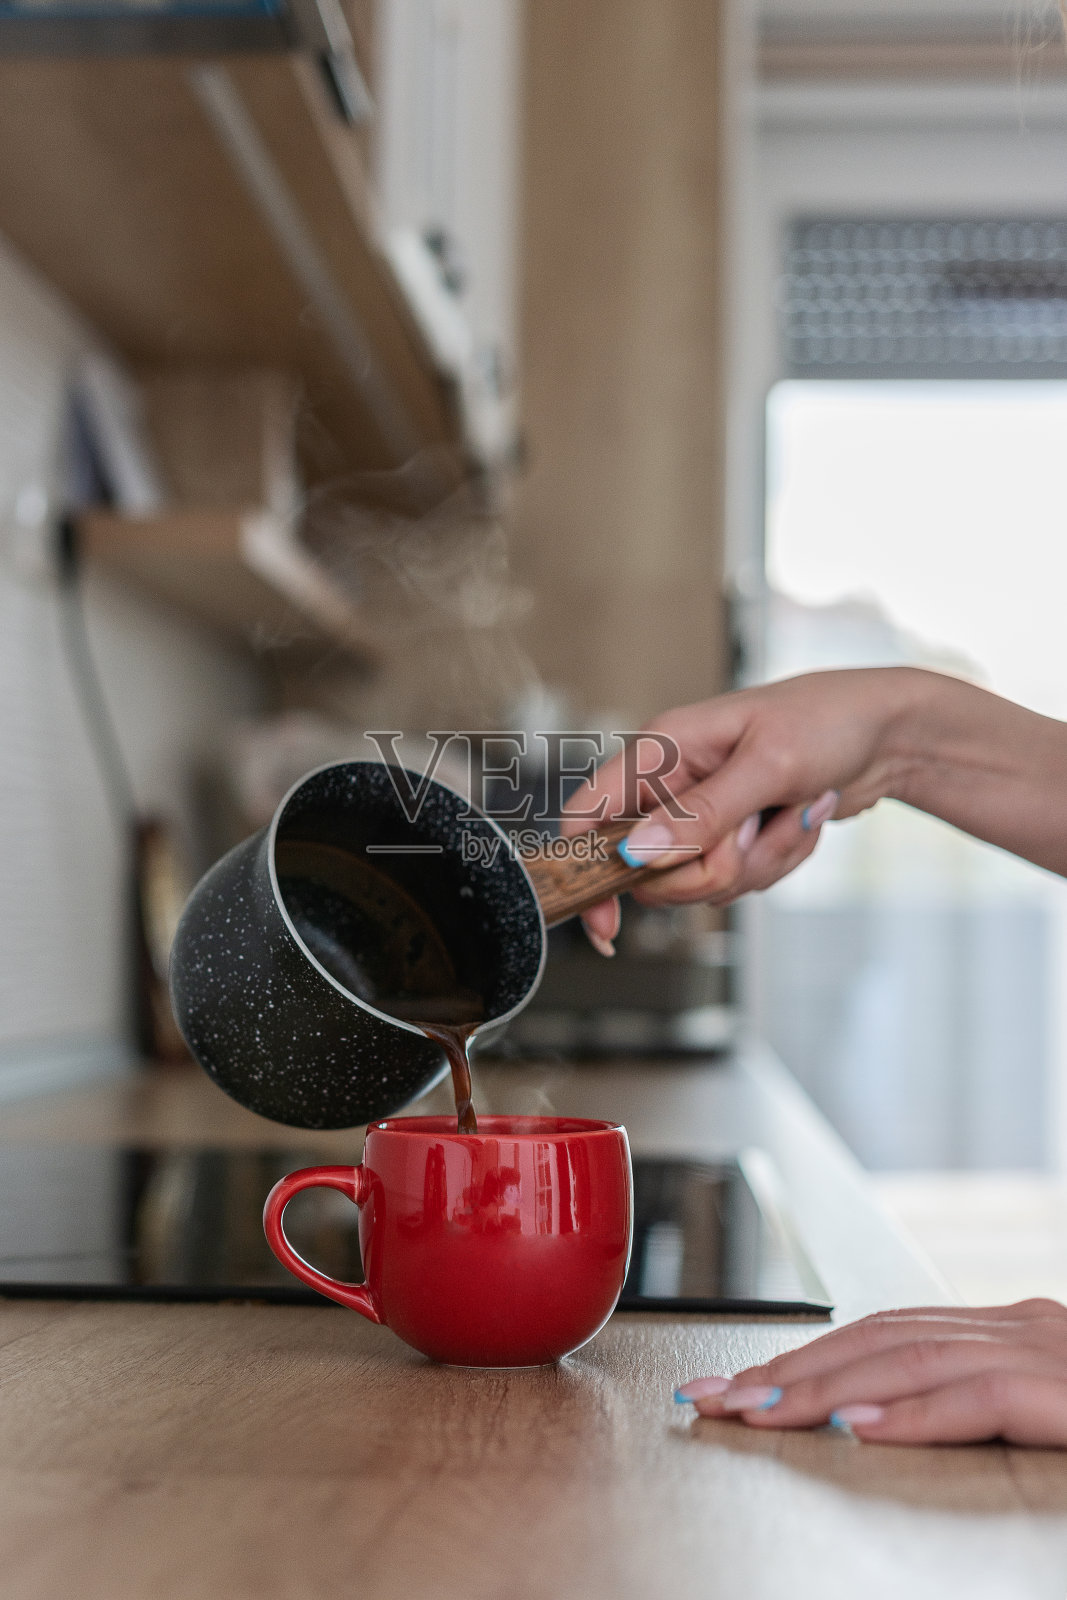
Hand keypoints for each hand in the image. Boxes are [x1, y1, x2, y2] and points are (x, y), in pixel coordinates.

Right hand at [562, 667, 924, 945]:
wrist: (887, 732)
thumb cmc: (827, 720)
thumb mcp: (767, 765)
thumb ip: (701, 815)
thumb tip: (639, 854)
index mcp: (661, 750)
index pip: (589, 816)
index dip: (584, 871)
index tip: (607, 924)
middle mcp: (672, 784)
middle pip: (652, 871)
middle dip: (711, 868)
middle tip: (754, 831)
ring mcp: (703, 815)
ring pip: (700, 882)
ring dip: (757, 861)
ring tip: (792, 813)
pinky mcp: (734, 836)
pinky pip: (739, 880)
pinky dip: (777, 860)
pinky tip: (801, 819)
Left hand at [675, 1300, 1066, 1445]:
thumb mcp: (1045, 1401)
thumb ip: (975, 1397)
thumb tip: (875, 1417)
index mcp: (1014, 1326)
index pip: (884, 1330)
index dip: (805, 1353)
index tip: (737, 1382)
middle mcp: (1024, 1324)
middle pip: (879, 1337)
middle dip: (787, 1367)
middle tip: (713, 1398)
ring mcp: (1050, 1349)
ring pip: (910, 1356)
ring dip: (823, 1386)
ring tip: (757, 1412)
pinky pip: (979, 1396)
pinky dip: (912, 1412)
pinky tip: (857, 1428)